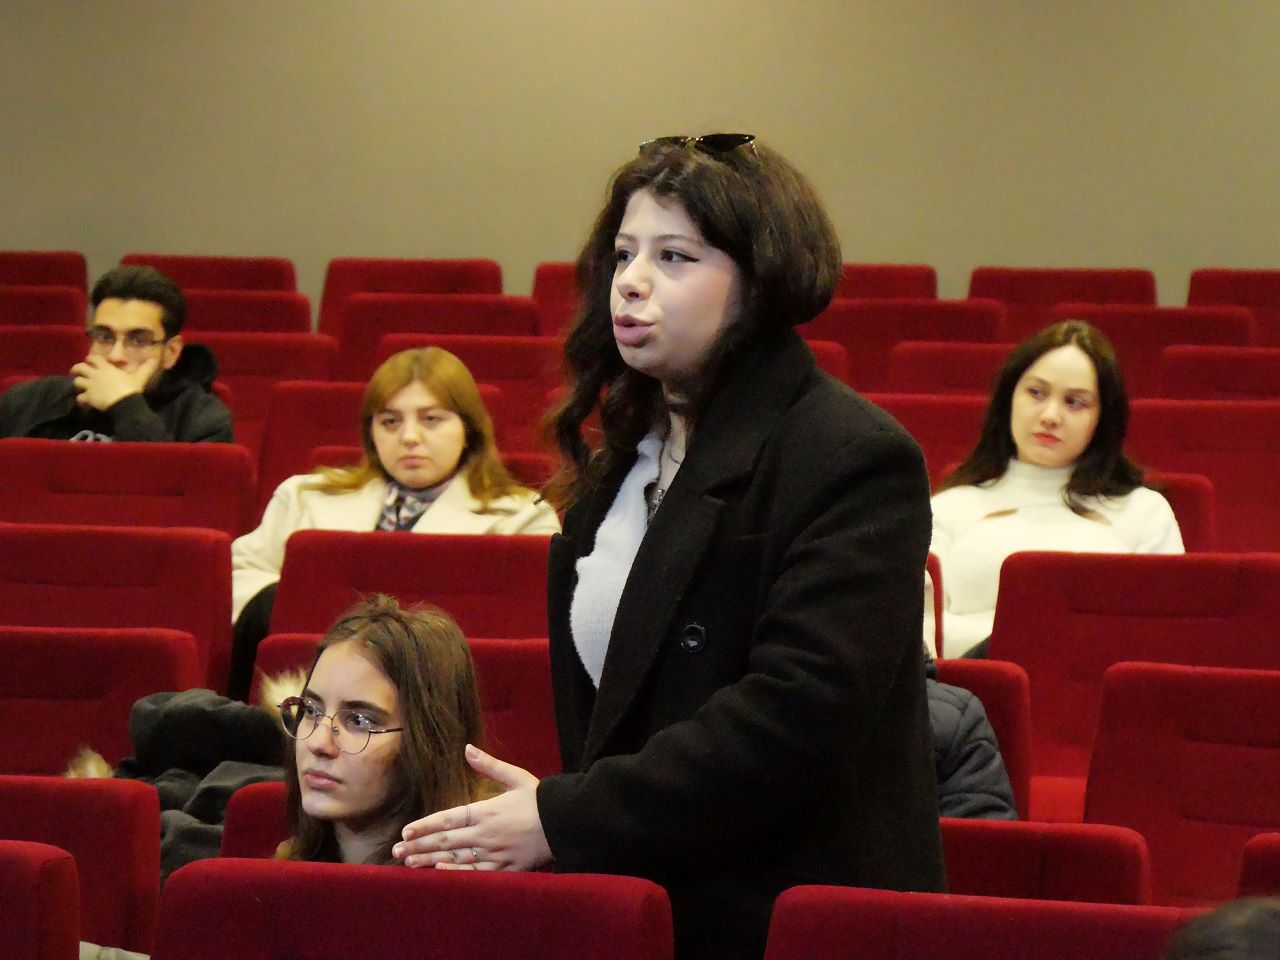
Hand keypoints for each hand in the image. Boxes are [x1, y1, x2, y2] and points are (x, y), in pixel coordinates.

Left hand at [71, 355, 157, 409]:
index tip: (90, 360)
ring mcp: (90, 386)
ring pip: (76, 382)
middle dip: (77, 369)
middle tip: (77, 371)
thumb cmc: (131, 388)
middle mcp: (95, 375)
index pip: (94, 358)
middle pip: (80, 367)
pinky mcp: (88, 397)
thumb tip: (155, 359)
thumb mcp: (140, 377)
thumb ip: (146, 368)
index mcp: (106, 368)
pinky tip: (84, 402)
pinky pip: (80, 398)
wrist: (124, 403)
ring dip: (78, 384)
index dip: (91, 358)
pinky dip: (81, 400)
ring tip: (81, 387)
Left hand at [393, 744, 550, 871]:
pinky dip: (456, 874)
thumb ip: (489, 765)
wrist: (567, 822)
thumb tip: (467, 748)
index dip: (424, 826)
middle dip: (418, 846)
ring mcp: (494, 854)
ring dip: (429, 861)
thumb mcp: (516, 777)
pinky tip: (439, 874)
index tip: (405, 832)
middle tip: (396, 852)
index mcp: (486, 810)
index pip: (447, 818)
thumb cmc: (541, 799)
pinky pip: (476, 875)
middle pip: (445, 841)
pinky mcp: (506, 869)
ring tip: (409, 864)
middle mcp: (486, 834)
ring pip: (455, 859)